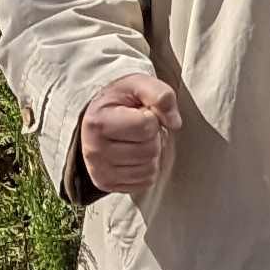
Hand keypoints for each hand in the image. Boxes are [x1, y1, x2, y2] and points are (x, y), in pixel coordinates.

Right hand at [78, 74, 179, 195]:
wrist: (99, 117)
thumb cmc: (121, 101)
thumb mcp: (139, 85)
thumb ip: (161, 95)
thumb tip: (175, 123)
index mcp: (98, 122)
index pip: (146, 126)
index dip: (152, 117)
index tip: (140, 113)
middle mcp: (94, 150)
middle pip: (149, 151)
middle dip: (153, 137)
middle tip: (139, 128)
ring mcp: (99, 171)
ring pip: (149, 169)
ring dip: (151, 154)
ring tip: (136, 141)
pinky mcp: (107, 184)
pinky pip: (145, 182)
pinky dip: (147, 169)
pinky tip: (134, 155)